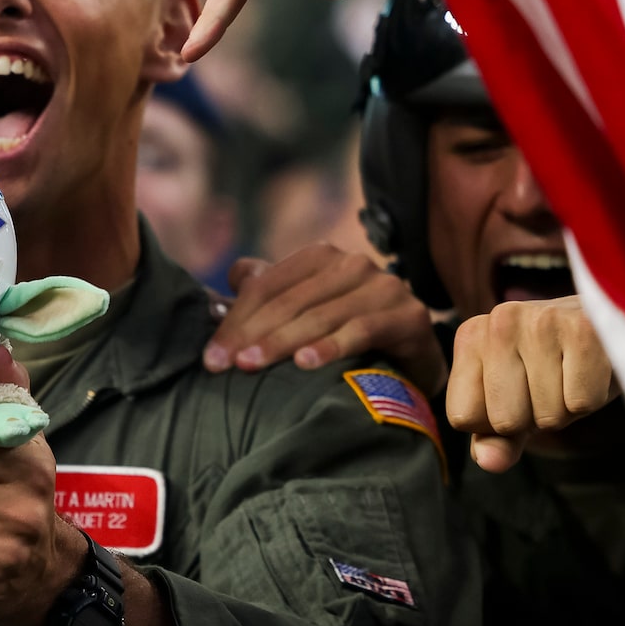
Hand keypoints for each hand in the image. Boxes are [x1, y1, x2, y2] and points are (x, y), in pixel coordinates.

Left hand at [205, 242, 442, 388]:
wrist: (414, 361)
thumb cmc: (348, 336)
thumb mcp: (305, 312)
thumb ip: (268, 294)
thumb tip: (224, 288)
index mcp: (320, 257)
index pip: (266, 286)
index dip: (234, 320)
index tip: (210, 358)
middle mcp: (352, 264)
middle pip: (288, 301)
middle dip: (250, 335)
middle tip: (222, 367)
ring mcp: (384, 287)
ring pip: (320, 315)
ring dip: (281, 342)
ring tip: (250, 365)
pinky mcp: (409, 315)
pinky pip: (362, 330)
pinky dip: (331, 347)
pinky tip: (305, 363)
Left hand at [446, 295, 614, 471]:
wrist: (613, 325)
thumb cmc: (555, 369)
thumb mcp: (517, 406)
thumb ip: (496, 440)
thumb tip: (488, 462)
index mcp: (471, 337)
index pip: (463, 417)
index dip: (495, 423)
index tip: (517, 394)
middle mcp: (499, 321)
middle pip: (505, 421)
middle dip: (535, 418)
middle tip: (552, 384)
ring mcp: (541, 320)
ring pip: (548, 416)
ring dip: (567, 408)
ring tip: (573, 374)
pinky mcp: (584, 328)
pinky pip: (581, 403)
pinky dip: (594, 397)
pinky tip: (595, 367)